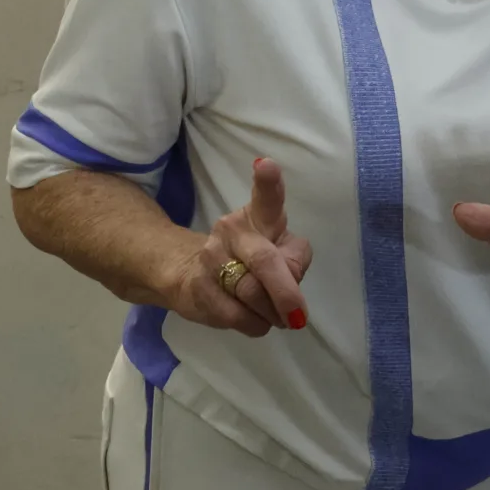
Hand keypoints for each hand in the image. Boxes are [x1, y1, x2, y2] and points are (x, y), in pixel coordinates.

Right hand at [170, 158, 312, 336]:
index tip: (267, 165)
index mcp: (259, 216)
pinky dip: (255, 324)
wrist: (190, 275)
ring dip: (272, 313)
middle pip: (264, 261)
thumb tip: (290, 287)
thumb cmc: (250, 259)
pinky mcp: (198, 288)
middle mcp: (233, 230)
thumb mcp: (278, 251)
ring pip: (252, 295)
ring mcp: (211, 258)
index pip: (266, 198)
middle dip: (285, 292)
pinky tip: (256, 318)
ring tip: (278, 315)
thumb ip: (291, 262)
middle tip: (299, 316)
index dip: (268, 182)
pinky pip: (237, 316)